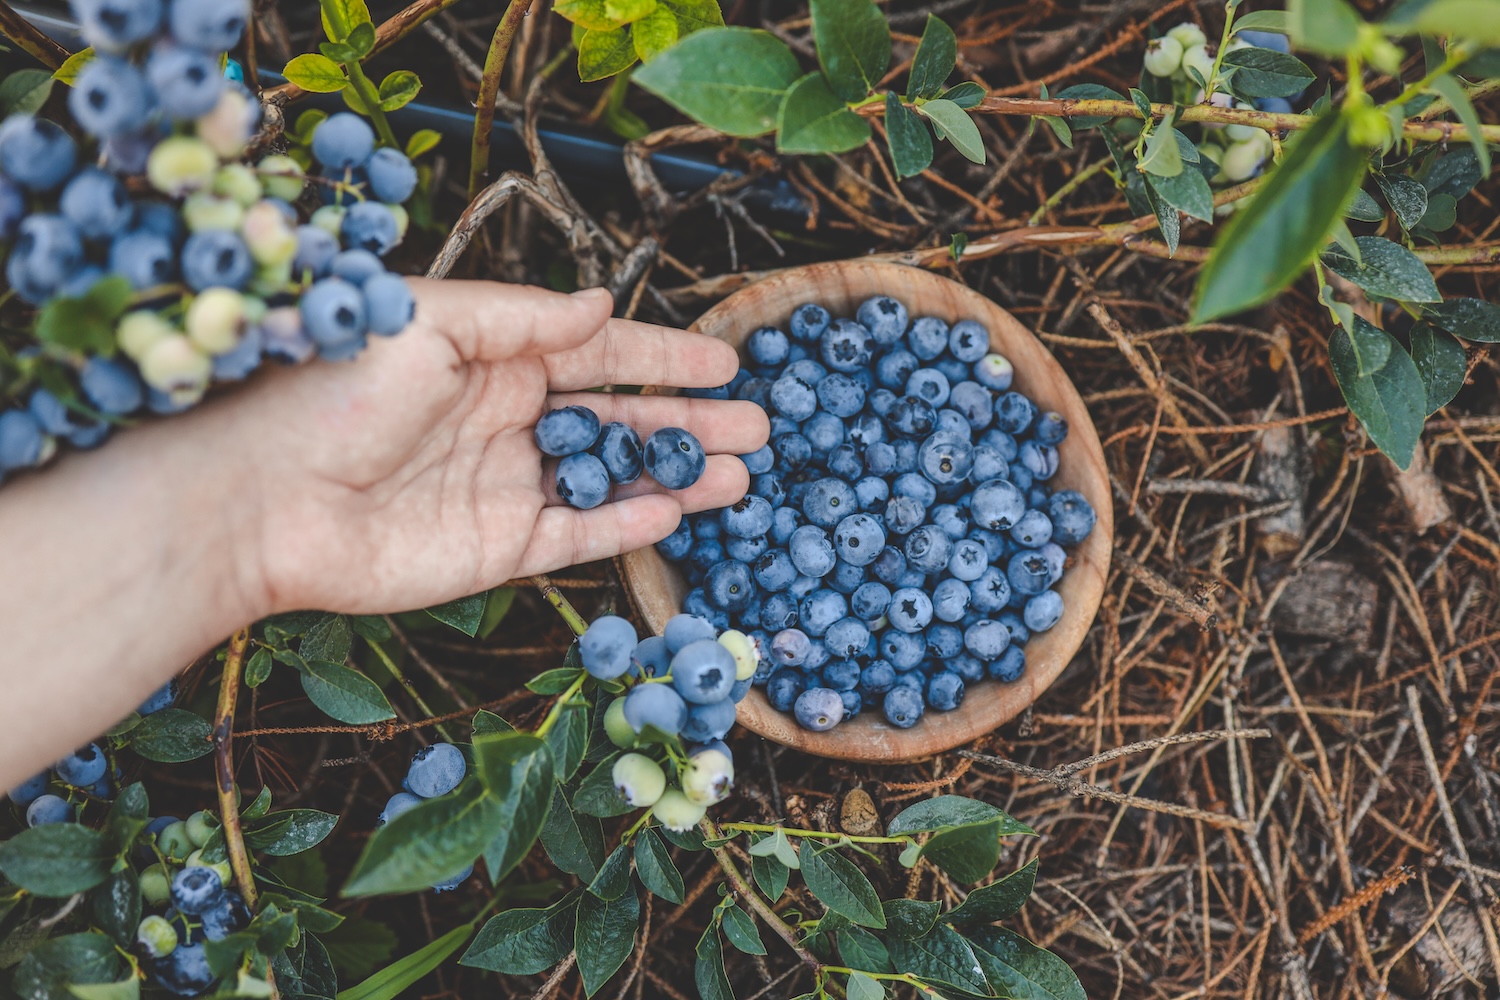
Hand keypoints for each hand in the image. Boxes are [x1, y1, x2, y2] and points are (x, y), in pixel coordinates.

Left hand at [230, 279, 766, 615]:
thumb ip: (521, 318)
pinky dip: (627, 526)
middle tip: (758, 426)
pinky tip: (675, 511)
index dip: (664, 357)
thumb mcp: (430, 324)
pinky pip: (577, 537)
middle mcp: (506, 420)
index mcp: (491, 358)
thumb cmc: (333, 393)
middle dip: (688, 421)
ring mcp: (505, 487)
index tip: (725, 362)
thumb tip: (600, 304)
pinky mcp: (496, 550)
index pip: (597, 354)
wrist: (261, 500)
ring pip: (610, 481)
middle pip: (618, 420)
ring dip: (675, 475)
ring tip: (741, 473)